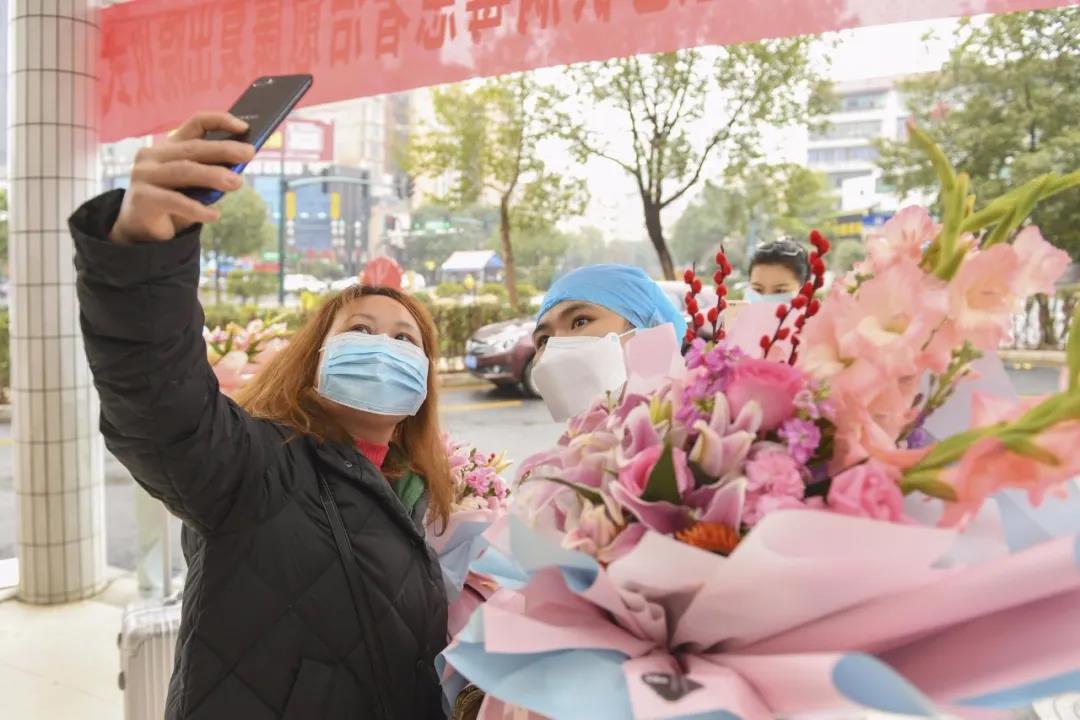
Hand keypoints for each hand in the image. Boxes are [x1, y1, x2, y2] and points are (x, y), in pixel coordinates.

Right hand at [110, 112, 255, 244]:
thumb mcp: (196, 185)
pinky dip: (197, 208)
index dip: (219, 121)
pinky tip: (215, 215)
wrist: (143, 231)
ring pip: (184, 170)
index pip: (195, 124)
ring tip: (237, 183)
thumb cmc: (175, 203)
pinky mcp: (142, 197)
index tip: (244, 127)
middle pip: (194, 148)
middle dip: (224, 149)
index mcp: (170, 146)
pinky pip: (174, 201)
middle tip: (249, 153)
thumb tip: (240, 167)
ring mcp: (145, 175)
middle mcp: (154, 155)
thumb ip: (211, 173)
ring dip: (213, 175)